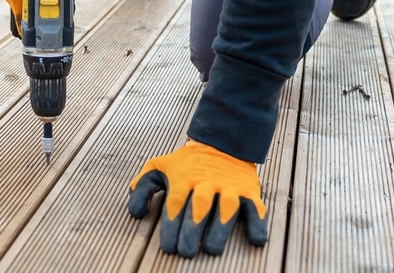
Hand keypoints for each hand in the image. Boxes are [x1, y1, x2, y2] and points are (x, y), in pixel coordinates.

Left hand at [128, 139, 267, 256]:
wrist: (221, 141)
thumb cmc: (186, 163)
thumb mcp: (159, 166)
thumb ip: (143, 186)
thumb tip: (135, 212)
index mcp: (183, 177)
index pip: (175, 203)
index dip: (171, 226)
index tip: (168, 246)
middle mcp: (206, 182)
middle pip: (199, 206)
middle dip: (192, 229)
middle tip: (186, 251)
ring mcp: (229, 186)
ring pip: (226, 206)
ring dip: (220, 228)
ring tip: (211, 249)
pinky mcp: (248, 191)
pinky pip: (255, 207)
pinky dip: (258, 223)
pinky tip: (256, 239)